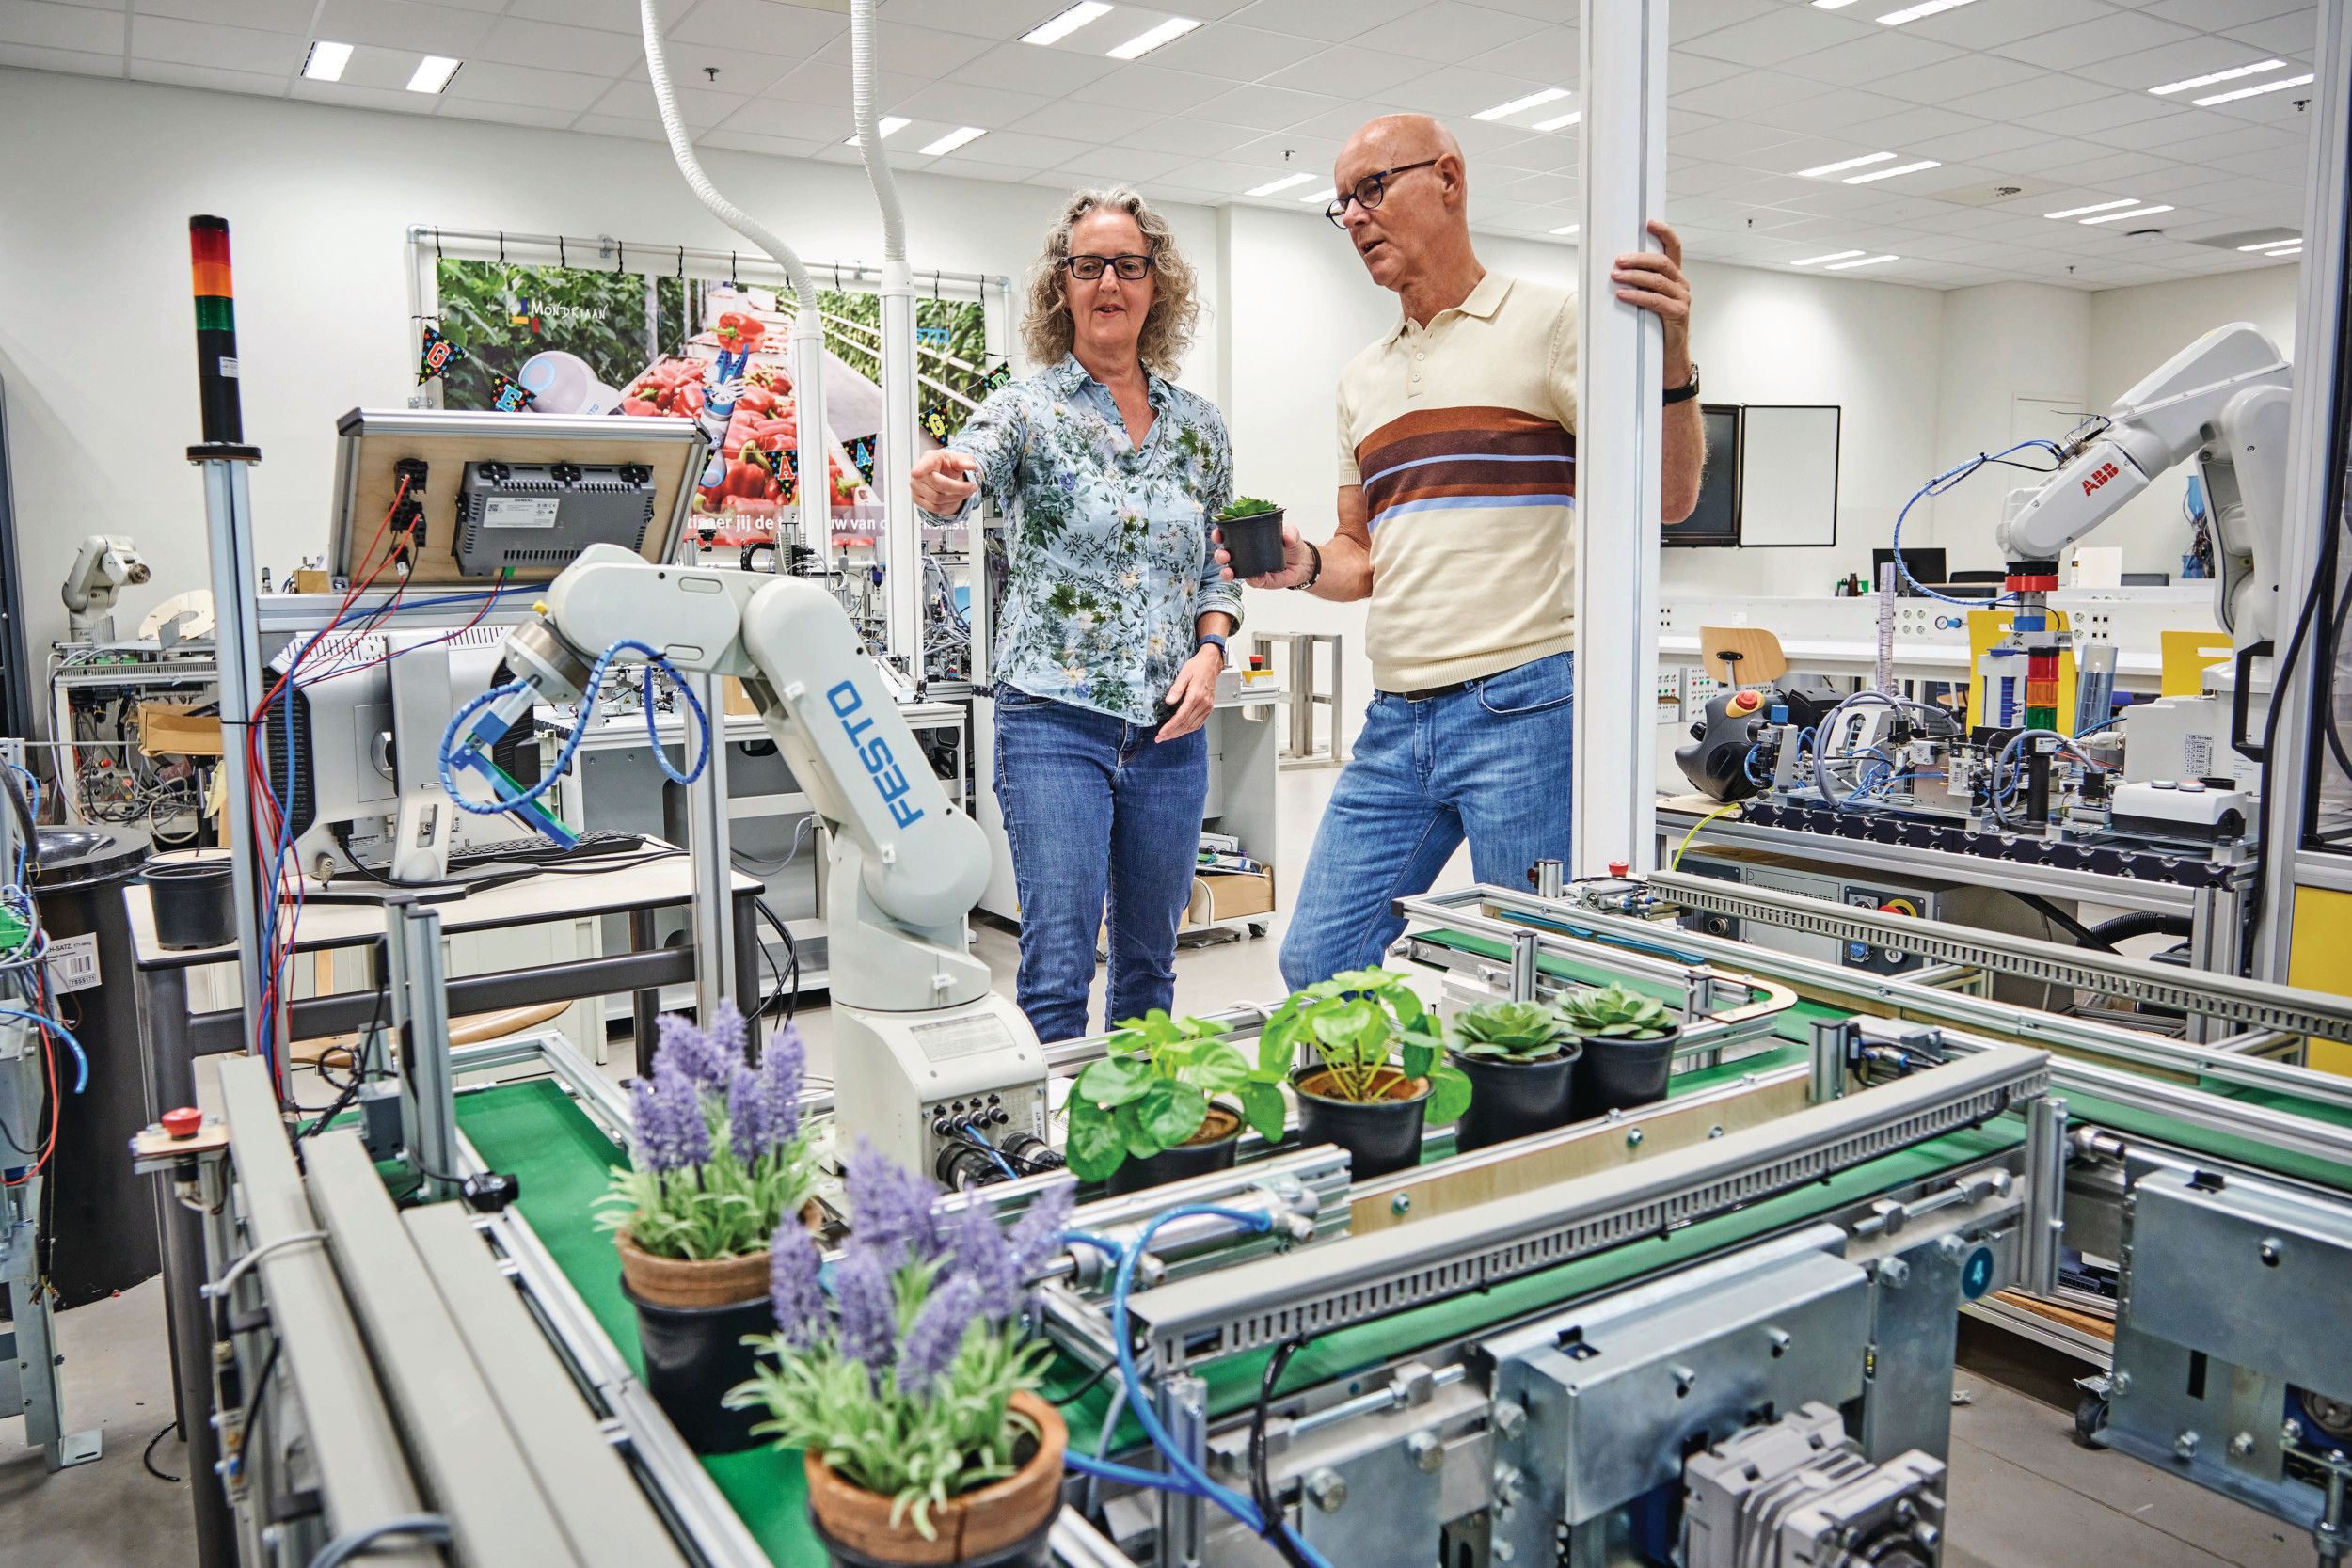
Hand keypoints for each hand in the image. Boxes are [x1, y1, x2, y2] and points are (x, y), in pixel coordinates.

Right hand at [911, 448, 978, 513]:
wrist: (939, 474)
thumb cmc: (945, 465)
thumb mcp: (956, 459)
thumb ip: (965, 460)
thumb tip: (972, 465)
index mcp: (928, 460)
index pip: (923, 464)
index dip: (920, 469)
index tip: (916, 472)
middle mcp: (919, 474)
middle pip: (939, 485)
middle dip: (960, 488)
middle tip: (973, 487)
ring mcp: (916, 488)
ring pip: (938, 499)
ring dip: (957, 498)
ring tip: (966, 492)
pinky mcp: (917, 499)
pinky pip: (935, 508)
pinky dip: (949, 505)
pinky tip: (955, 498)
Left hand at [1157, 646, 1221, 741]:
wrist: (1211, 663)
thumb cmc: (1197, 667)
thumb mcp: (1183, 674)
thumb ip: (1176, 689)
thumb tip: (1168, 701)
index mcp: (1195, 696)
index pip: (1181, 717)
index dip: (1170, 727)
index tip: (1161, 733)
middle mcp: (1203, 704)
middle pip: (1186, 724)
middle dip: (1172, 733)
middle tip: (1160, 738)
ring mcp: (1207, 706)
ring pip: (1192, 726)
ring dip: (1180, 733)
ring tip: (1168, 736)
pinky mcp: (1209, 707)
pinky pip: (1199, 723)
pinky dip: (1189, 729)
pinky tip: (1181, 730)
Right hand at [1213, 522, 1313, 589]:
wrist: (1302, 563)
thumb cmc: (1290, 545)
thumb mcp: (1291, 535)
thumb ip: (1290, 533)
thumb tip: (1287, 536)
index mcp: (1247, 538)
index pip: (1228, 536)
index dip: (1219, 535)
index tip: (1218, 534)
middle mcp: (1244, 554)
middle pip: (1225, 555)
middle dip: (1220, 555)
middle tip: (1224, 555)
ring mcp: (1250, 568)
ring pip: (1233, 571)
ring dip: (1227, 572)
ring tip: (1229, 572)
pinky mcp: (1260, 580)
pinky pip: (1253, 581)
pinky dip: (1252, 579)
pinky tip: (1255, 577)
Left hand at [1614, 219, 1692, 372]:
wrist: (1668, 362)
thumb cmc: (1655, 330)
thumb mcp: (1647, 304)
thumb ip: (1638, 287)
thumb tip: (1611, 273)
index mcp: (1675, 278)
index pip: (1674, 248)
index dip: (1664, 233)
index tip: (1649, 222)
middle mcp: (1682, 286)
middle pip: (1662, 262)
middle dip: (1638, 258)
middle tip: (1618, 259)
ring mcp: (1682, 300)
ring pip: (1658, 280)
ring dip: (1634, 276)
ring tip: (1614, 276)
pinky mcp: (1678, 316)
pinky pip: (1656, 301)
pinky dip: (1637, 296)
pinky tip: (1622, 295)